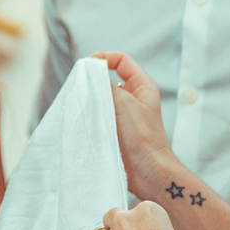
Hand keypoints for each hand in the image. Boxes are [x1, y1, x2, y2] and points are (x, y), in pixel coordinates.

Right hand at [93, 51, 175, 196]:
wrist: (148, 172)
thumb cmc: (142, 137)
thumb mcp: (123, 103)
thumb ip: (106, 84)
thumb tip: (89, 73)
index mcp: (143, 86)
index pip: (121, 60)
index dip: (103, 57)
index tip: (86, 65)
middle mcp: (134, 97)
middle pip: (109, 76)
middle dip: (93, 78)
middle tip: (80, 84)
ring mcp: (124, 113)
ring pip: (103, 96)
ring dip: (91, 97)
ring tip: (82, 102)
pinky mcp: (116, 128)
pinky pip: (99, 113)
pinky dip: (90, 112)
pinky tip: (84, 117)